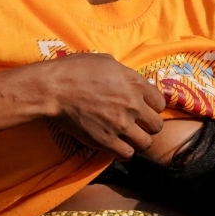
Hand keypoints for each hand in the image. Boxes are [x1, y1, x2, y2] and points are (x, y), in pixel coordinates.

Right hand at [39, 53, 164, 158]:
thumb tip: (130, 79)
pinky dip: (124, 152)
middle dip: (149, 126)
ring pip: (146, 143)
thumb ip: (124, 73)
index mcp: (134, 83)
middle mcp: (133, 105)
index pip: (160, 103)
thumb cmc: (75, 70)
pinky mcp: (106, 140)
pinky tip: (117, 146)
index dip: (153, 107)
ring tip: (128, 138)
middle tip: (138, 125)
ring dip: (138, 141)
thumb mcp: (105, 61)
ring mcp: (121, 124)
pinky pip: (127, 154)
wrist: (53, 88)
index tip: (143, 109)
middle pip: (157, 125)